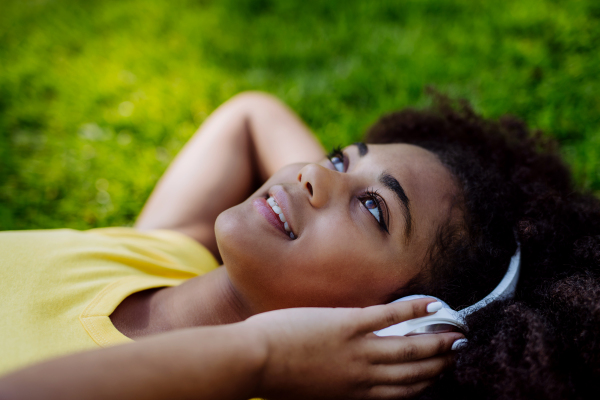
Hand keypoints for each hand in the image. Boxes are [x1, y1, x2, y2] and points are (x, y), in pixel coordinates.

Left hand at [245, 298, 463, 399]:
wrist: (255, 360)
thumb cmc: (275, 379)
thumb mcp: (311, 394)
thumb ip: (335, 389)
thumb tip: (345, 384)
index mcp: (354, 392)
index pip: (399, 391)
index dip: (424, 382)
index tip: (437, 374)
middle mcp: (364, 375)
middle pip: (413, 371)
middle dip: (439, 362)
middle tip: (457, 351)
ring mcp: (359, 349)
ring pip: (410, 347)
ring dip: (437, 340)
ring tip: (457, 333)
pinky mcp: (348, 324)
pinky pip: (389, 317)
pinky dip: (414, 310)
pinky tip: (432, 303)